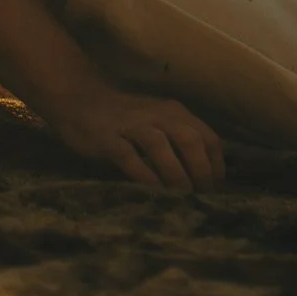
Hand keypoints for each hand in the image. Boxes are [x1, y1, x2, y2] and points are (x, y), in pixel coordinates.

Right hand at [43, 82, 225, 191]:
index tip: (216, 188)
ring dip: (175, 173)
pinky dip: (143, 173)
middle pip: (189, 139)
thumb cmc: (126, 117)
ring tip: (182, 197)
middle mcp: (158, 115)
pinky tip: (152, 190)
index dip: (216, 164)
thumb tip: (202, 176)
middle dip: (201, 170)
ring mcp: (132, 125)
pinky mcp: (108, 138)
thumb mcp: (159, 122)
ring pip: (160, 145)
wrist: (80, 99)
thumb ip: (178, 140)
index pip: (207, 136)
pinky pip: (128, 155)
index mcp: (175, 112)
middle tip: (202, 196)